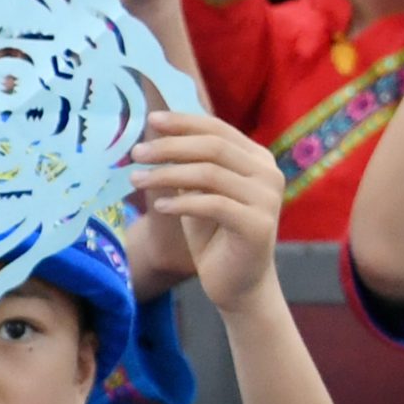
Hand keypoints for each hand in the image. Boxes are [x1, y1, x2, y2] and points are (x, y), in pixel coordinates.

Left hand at [128, 112, 280, 313]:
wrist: (238, 283)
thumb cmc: (214, 235)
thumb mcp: (197, 193)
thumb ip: (187, 165)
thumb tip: (152, 134)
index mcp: (257, 159)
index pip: (218, 129)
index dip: (183, 123)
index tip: (150, 120)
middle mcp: (268, 173)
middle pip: (213, 147)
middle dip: (169, 147)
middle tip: (136, 153)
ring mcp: (266, 199)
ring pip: (210, 174)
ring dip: (167, 174)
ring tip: (136, 179)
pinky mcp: (258, 225)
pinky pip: (214, 205)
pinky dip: (182, 203)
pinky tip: (160, 208)